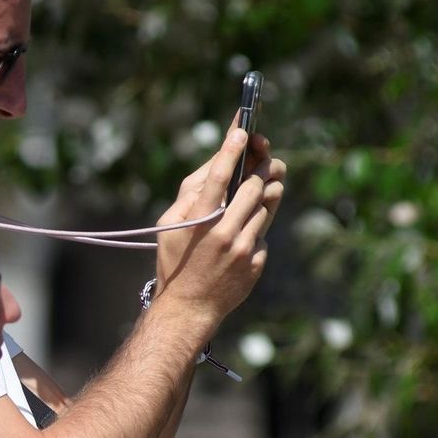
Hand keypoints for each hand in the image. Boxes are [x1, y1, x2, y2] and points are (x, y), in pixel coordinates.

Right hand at [153, 130, 286, 323]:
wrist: (189, 307)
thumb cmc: (176, 259)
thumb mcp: (170, 224)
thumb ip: (191, 193)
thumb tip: (218, 163)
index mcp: (198, 221)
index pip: (218, 177)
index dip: (231, 149)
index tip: (243, 130)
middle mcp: (223, 233)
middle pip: (255, 186)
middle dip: (262, 167)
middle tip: (265, 156)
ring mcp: (243, 249)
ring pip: (267, 206)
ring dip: (265, 193)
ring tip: (259, 188)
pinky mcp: (256, 261)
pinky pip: (264, 232)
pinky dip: (257, 227)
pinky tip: (244, 232)